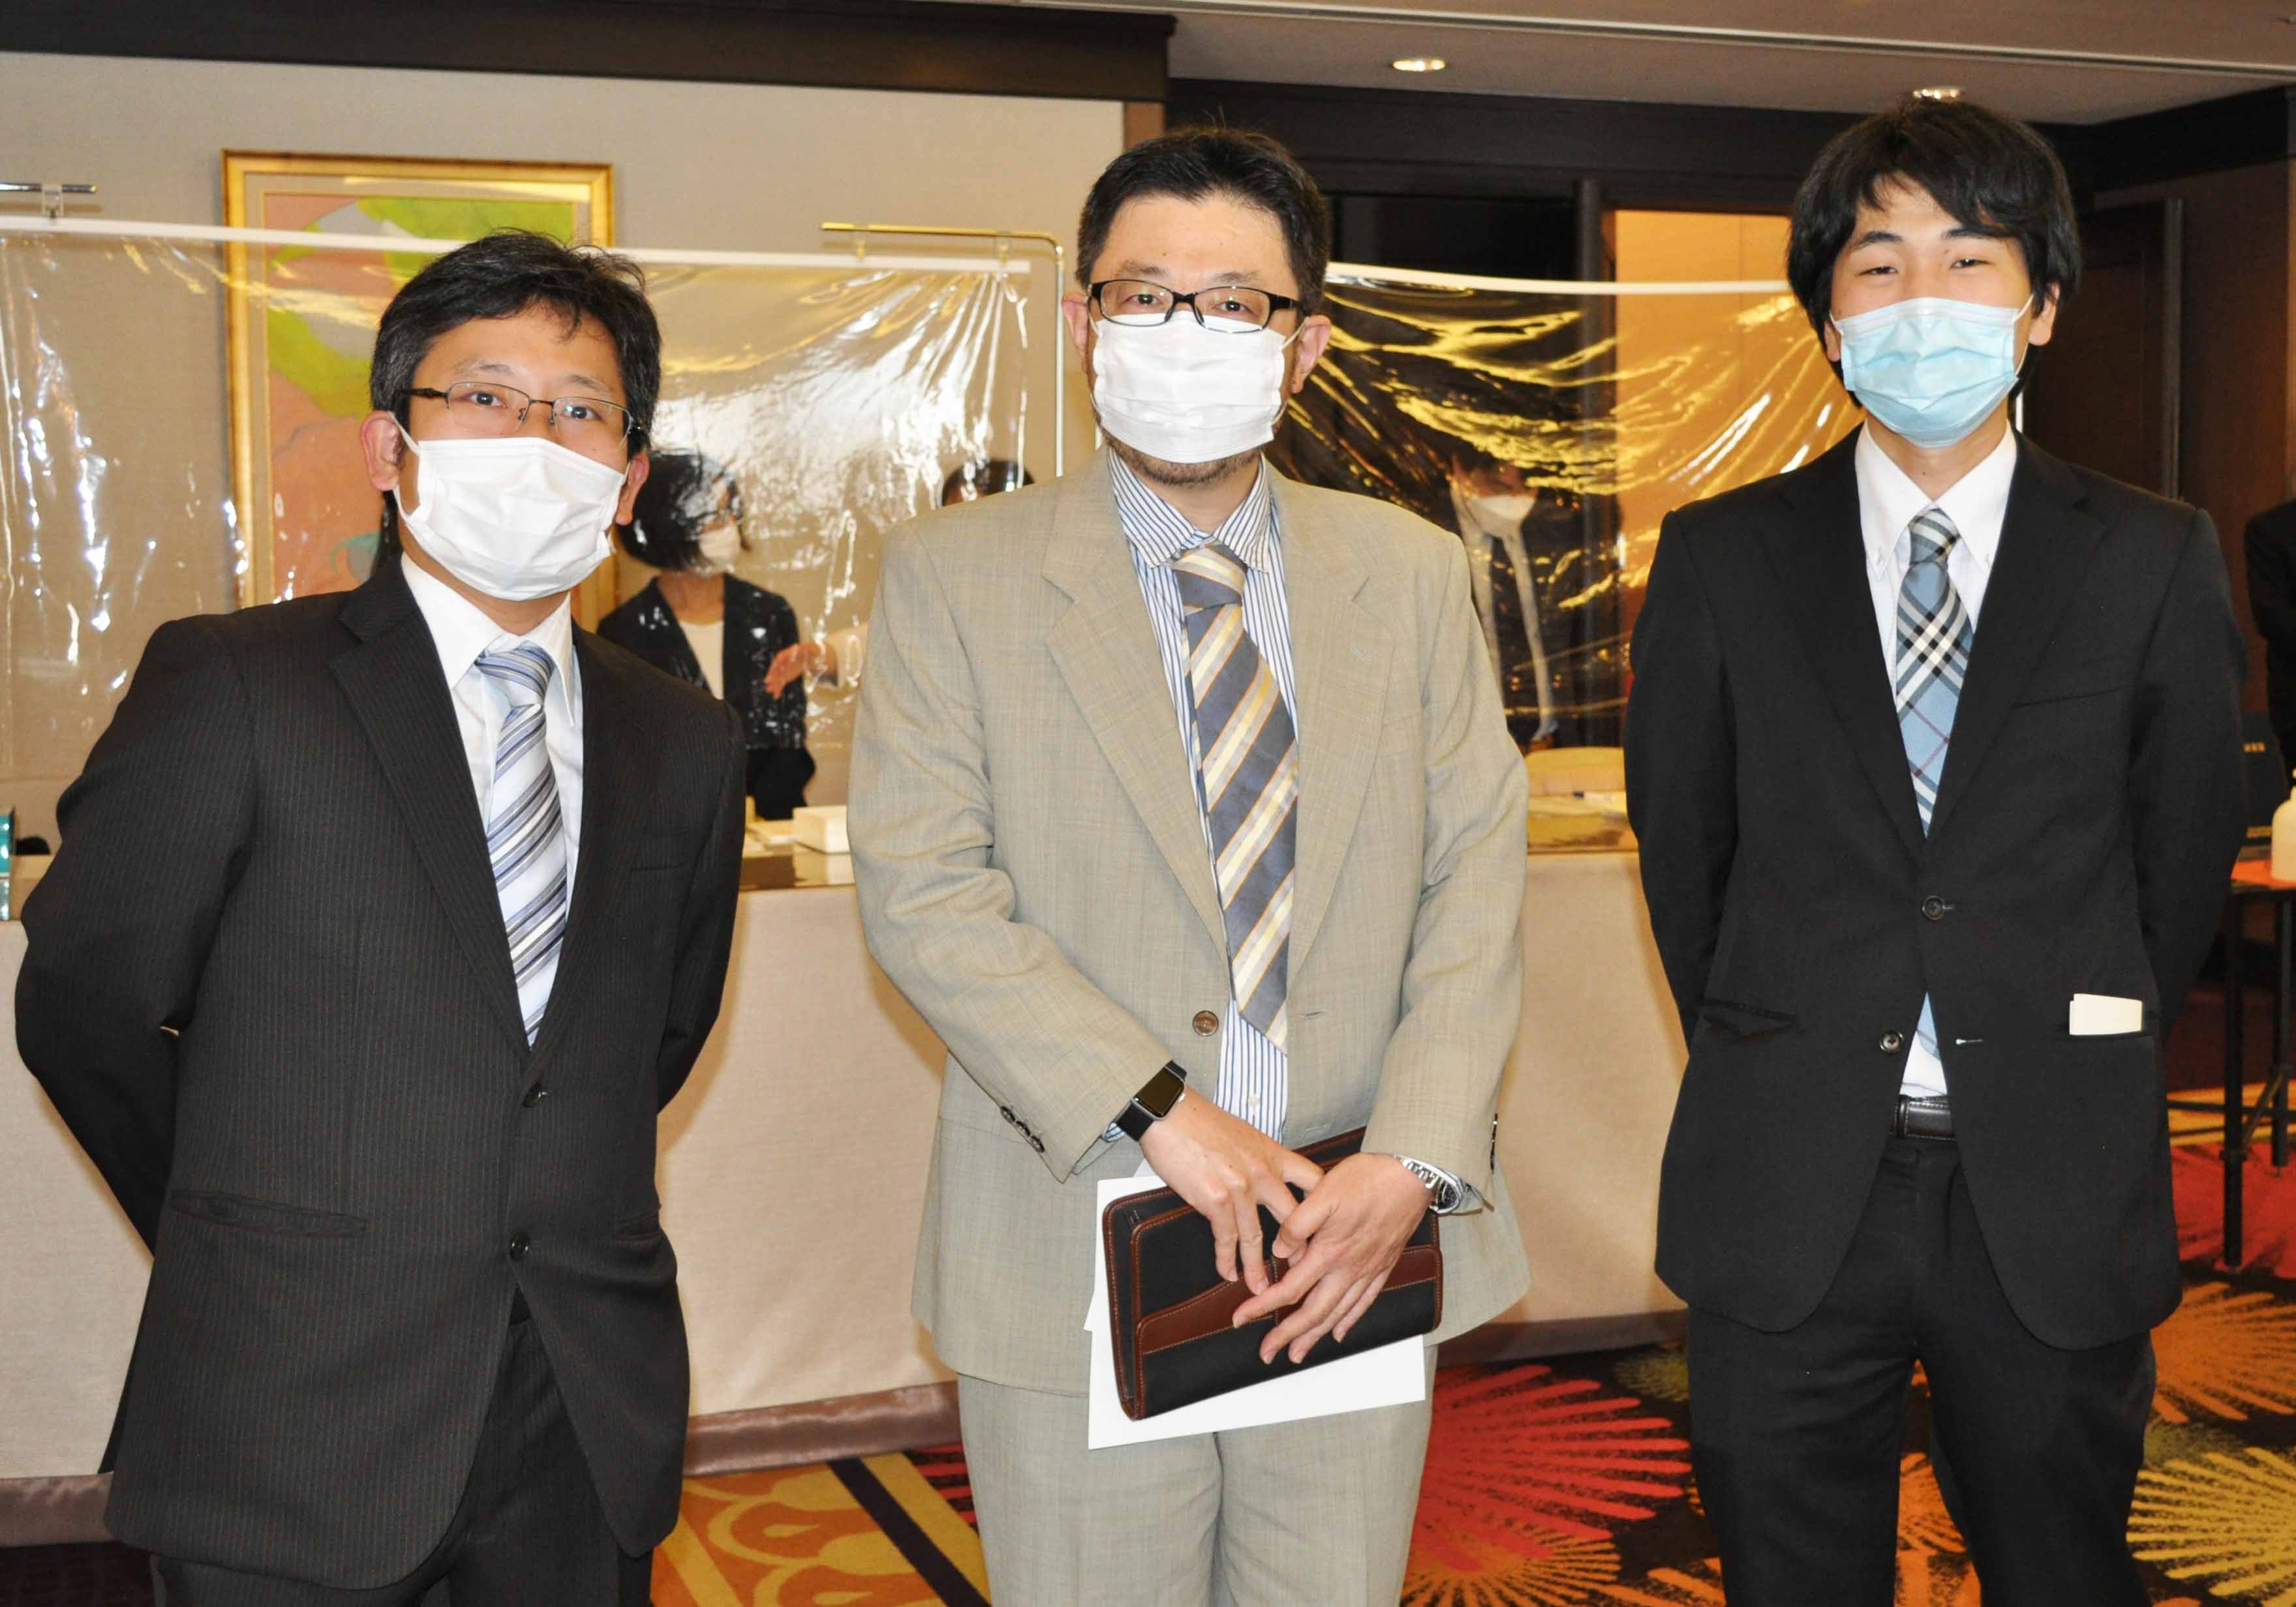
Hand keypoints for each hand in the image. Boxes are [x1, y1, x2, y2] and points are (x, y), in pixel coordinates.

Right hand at [766, 640, 832, 695]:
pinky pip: (782, 682)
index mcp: (791, 652)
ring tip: (769, 691)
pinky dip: (779, 688)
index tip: (775, 666)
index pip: (782, 656)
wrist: (813, 654)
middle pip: (778, 668)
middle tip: (768, 682)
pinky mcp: (787, 675)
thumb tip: (821, 659)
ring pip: (779, 676)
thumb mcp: (814, 649)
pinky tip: (776, 695)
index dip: (778, 662)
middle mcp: (786, 661)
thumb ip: (813, 653)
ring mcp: (786, 668)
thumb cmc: (813, 650)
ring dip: (774, 684)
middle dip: (773, 674)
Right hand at [1138, 1094, 1322, 1295]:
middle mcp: (1263, 1171)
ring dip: (1258, 1268)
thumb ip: (1258, 1158)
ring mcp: (1241, 1187)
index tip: (1325, 1228)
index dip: (1323, 1207)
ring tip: (1261, 1289)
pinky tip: (1228, 1272)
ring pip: (1257, 1238)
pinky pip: (1226, 1239)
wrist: (1170, 1114)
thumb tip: (1263, 1178)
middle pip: (1293, 1218)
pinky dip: (1227, 1260)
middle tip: (1300, 1272)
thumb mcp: (1244, 1135)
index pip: (1313, 1181)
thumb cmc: (1200, 1122)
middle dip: (1298, 1249)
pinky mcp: (1216, 1199)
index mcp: (1273, 1153)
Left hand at [1231, 1154, 1429, 1364]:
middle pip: (1313, 1312)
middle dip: (1287, 1336)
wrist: (1412, 1174)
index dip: (1263, 1307)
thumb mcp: (1323, 1193)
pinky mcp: (1383, 1265)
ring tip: (1298, 1353)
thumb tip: (1279, 1252)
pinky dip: (1349, 1320)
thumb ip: (1297, 1224)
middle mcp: (1349, 1268)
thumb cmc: (1368, 1179)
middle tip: (1268, 1353)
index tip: (1242, 1319)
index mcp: (1330, 1251)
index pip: (1290, 1289)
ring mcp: (1368, 1269)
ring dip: (1315, 1336)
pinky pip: (1364, 1302)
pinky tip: (1339, 1331)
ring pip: (1337, 1313)